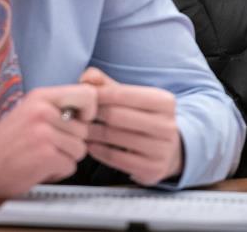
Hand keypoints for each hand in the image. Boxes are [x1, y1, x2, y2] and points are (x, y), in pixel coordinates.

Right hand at [0, 84, 97, 199]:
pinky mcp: (45, 155)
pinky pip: (70, 166)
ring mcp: (44, 133)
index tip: (80, 121)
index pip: (87, 94)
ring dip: (64, 159)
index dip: (89, 111)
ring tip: (41, 157)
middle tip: (46, 147)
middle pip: (85, 129)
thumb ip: (56, 108)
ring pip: (80, 149)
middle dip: (71, 143)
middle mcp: (43, 111)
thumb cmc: (5, 142)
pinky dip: (57, 172)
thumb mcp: (29, 112)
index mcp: (41, 97)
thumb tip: (89, 111)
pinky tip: (37, 168)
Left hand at [80, 68, 182, 185]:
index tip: (82, 97)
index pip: (123, 94)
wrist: (168, 150)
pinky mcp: (152, 168)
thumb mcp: (132, 99)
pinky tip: (90, 145)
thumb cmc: (142, 118)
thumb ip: (108, 85)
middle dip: (93, 114)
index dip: (99, 95)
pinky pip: (116, 158)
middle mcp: (167, 125)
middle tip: (77, 115)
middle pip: (116, 116)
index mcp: (165, 101)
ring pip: (114, 137)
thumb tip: (87, 77)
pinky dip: (98, 151)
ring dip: (92, 133)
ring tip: (80, 129)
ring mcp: (162, 149)